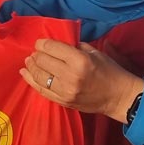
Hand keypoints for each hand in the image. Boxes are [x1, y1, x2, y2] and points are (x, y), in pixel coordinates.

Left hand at [20, 38, 143, 122]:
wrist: (118, 97)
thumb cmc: (109, 71)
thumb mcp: (94, 52)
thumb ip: (75, 46)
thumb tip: (56, 43)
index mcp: (79, 60)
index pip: (51, 48)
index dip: (42, 43)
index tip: (40, 42)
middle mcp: (70, 76)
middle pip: (42, 61)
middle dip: (36, 54)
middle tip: (36, 52)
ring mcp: (65, 91)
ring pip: (39, 76)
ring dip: (31, 67)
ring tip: (29, 61)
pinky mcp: (62, 102)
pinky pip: (41, 90)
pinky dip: (31, 81)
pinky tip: (25, 73)